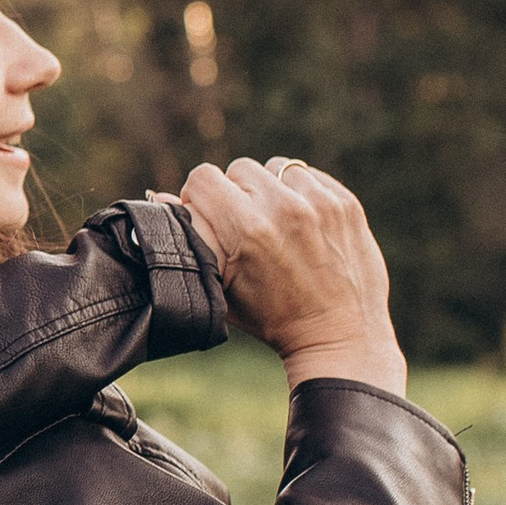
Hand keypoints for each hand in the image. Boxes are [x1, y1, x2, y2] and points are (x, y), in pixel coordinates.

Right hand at [177, 158, 407, 395]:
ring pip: (277, 168)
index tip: (210, 217)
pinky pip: (310, 177)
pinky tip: (303, 224)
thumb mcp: (221, 284)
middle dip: (236, 194)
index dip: (200, 198)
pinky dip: (301, 194)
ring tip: (276, 223)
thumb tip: (160, 196)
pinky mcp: (345, 203)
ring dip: (271, 190)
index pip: (204, 179)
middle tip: (245, 226)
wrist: (339, 336)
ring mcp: (321, 203)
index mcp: (247, 229)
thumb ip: (192, 237)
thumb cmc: (272, 317)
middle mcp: (284, 208)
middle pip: (239, 169)